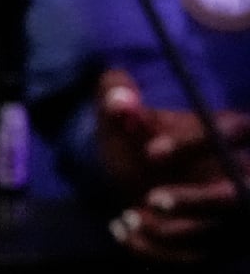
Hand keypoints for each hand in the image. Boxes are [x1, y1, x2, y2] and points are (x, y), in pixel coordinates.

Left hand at [95, 68, 249, 263]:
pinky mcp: (222, 244)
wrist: (134, 168)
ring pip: (219, 233)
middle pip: (240, 197)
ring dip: (170, 233)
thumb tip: (119, 102)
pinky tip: (125, 232)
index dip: (196, 144)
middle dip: (197, 201)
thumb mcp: (121, 108)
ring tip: (128, 218)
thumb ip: (116, 95)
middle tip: (151, 199)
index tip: (150, 152)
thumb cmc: (135, 132)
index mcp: (226, 129)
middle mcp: (243, 174)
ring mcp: (237, 214)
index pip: (233, 131)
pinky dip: (158, 251)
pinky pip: (199, 258)